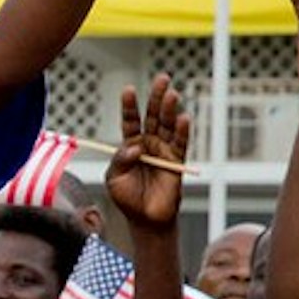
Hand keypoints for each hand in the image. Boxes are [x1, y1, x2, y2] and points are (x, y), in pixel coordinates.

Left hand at [99, 75, 191, 236]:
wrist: (146, 219)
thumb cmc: (127, 198)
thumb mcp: (114, 178)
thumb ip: (120, 160)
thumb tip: (134, 147)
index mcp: (131, 145)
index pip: (131, 121)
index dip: (130, 106)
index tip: (128, 90)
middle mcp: (149, 144)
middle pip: (154, 116)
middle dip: (157, 98)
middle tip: (162, 79)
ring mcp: (164, 151)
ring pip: (169, 126)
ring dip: (171, 110)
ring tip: (172, 94)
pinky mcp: (177, 162)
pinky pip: (181, 144)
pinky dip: (183, 131)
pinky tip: (184, 118)